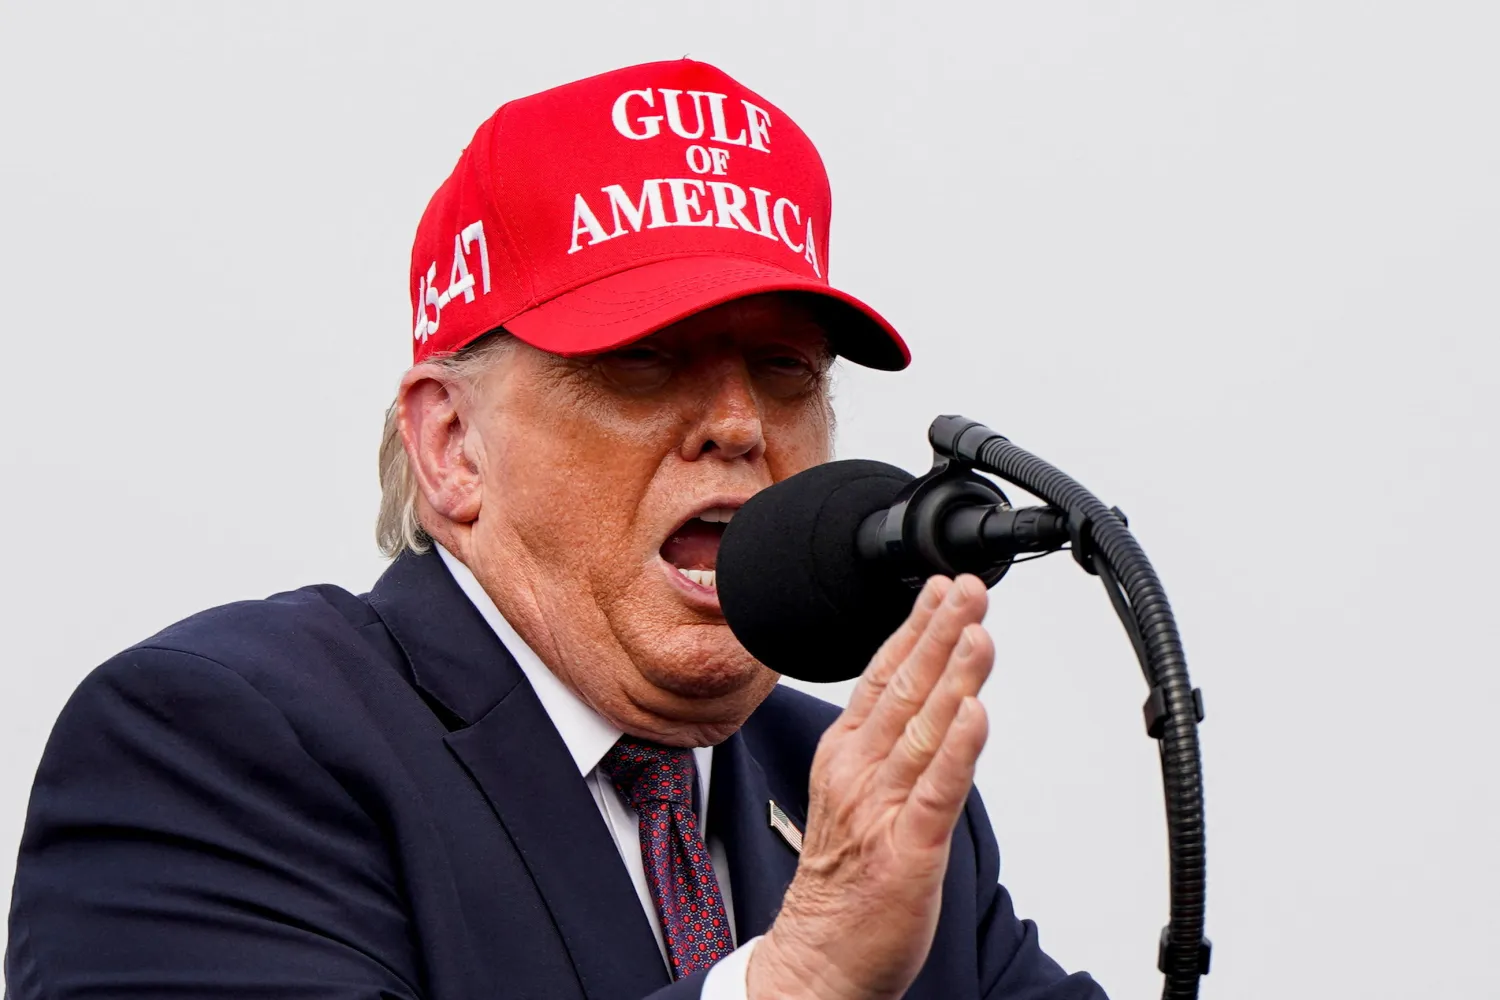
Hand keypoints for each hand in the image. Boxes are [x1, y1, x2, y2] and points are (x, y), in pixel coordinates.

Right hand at [747, 574, 993, 999]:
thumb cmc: (843, 881)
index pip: (883, 675)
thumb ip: (890, 746)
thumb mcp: (856, 795)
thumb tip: (935, 700)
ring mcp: (881, 809)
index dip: (915, 627)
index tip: (941, 588)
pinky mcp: (907, 850)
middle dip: (940, 632)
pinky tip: (976, 714)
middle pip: (904, 689)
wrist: (819, 958)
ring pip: (923, 729)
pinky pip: (937, 791)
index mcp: (846, 754)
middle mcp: (859, 772)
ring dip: (954, 676)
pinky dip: (957, 750)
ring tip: (978, 632)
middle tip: (969, 590)